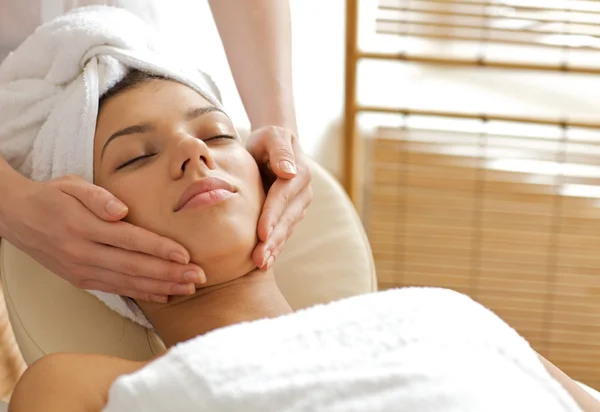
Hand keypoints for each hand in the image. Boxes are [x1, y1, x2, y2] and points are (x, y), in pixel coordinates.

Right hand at [0, 175, 204, 302]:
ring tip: (188, 288)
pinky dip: (142, 293)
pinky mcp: (81, 280)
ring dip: (161, 287)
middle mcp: (83, 252)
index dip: (160, 248)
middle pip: (134, 266)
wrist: (17, 218)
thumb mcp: (71, 185)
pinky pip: (116, 289)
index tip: (186, 255)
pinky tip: (164, 294)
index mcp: (83, 226)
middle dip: (170, 273)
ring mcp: (81, 270)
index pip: (130, 240)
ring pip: (128, 282)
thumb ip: (97, 196)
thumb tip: (120, 210)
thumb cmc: (52, 196)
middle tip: (198, 277)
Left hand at [246, 126, 312, 270]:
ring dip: (274, 248)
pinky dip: (275, 248)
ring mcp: (299, 205)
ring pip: (286, 229)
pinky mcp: (291, 214)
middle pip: (286, 218)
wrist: (274, 145)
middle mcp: (303, 192)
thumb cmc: (269, 139)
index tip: (262, 232)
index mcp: (299, 173)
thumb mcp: (272, 136)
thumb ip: (279, 151)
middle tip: (259, 258)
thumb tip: (288, 171)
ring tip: (260, 264)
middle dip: (273, 239)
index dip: (273, 215)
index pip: (283, 197)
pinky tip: (265, 262)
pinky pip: (283, 232)